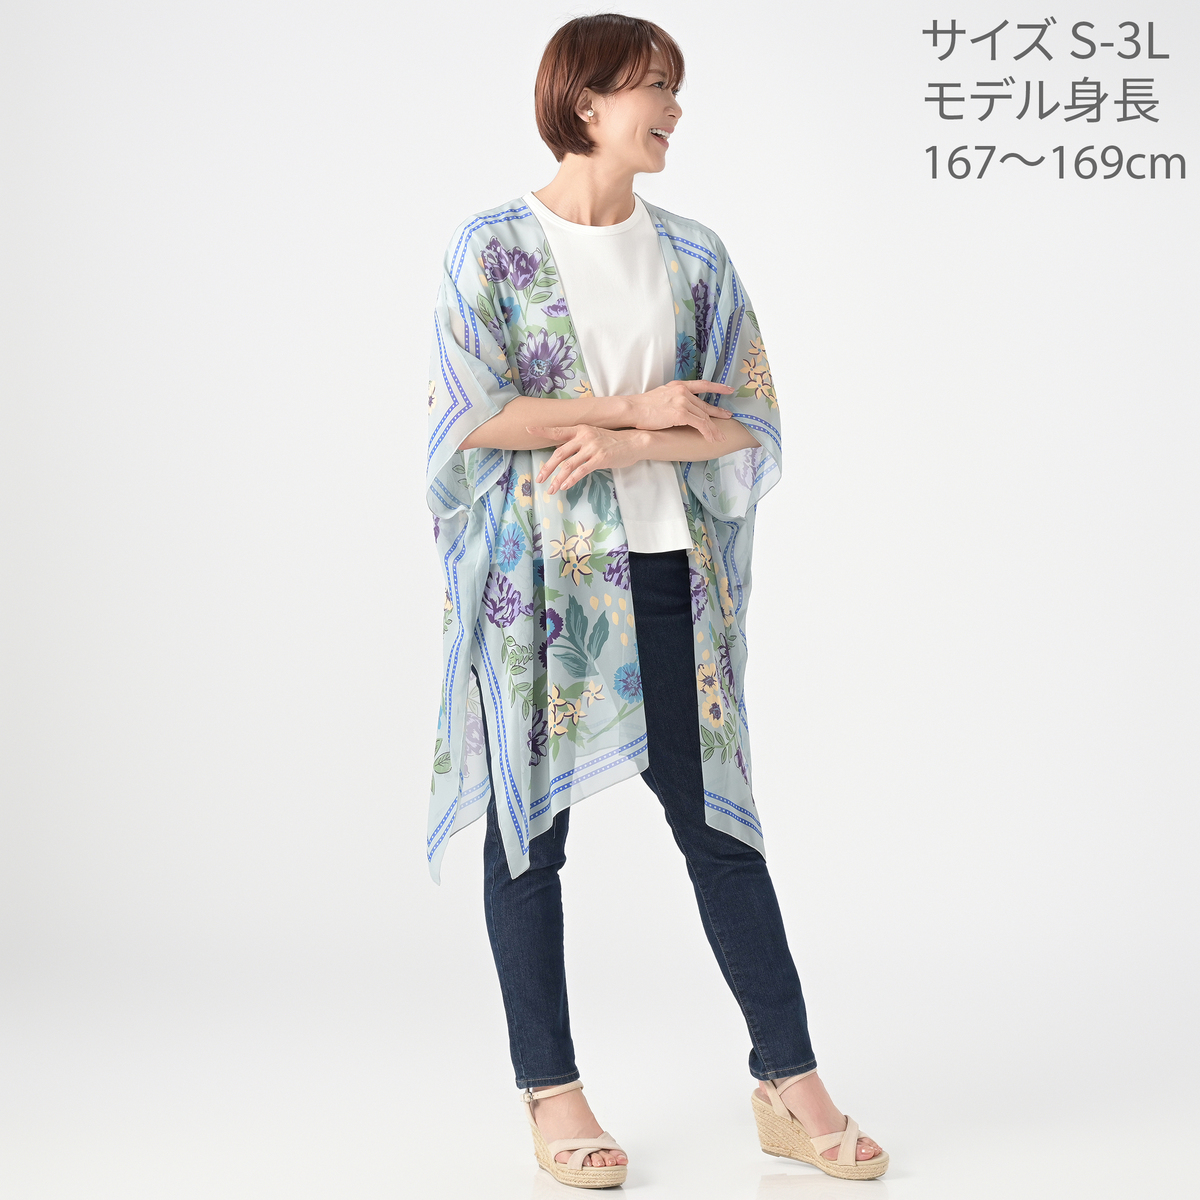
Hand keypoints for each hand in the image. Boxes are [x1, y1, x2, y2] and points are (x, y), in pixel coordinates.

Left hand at [527, 425, 647, 493]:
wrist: (633, 442)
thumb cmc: (612, 441)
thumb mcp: (593, 436)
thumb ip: (577, 442)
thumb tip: (560, 451)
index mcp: (580, 429)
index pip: (558, 430)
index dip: (543, 430)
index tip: (528, 429)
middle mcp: (584, 436)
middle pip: (559, 453)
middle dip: (547, 468)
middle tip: (540, 478)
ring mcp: (592, 447)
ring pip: (568, 465)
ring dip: (558, 479)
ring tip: (552, 489)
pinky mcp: (600, 458)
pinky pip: (581, 471)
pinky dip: (571, 479)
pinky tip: (565, 486)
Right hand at [627, 380, 734, 441]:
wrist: (633, 409)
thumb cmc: (643, 406)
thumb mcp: (661, 395)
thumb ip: (673, 398)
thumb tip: (678, 407)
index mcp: (678, 385)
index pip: (702, 385)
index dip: (718, 387)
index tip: (729, 389)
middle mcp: (683, 391)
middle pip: (705, 405)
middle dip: (718, 413)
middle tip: (728, 418)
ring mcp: (682, 402)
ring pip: (704, 417)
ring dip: (713, 429)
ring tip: (719, 437)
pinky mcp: (680, 414)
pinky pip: (699, 424)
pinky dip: (707, 432)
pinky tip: (711, 438)